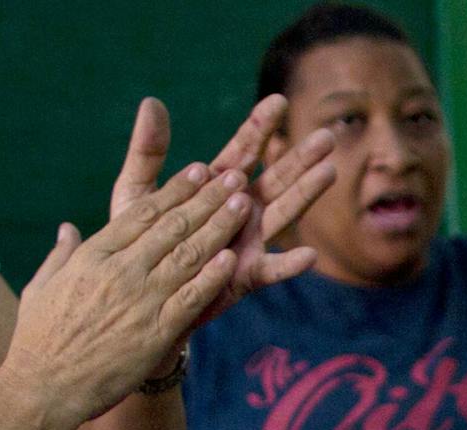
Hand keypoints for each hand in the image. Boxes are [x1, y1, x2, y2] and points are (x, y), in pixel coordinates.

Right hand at [5, 167, 251, 426]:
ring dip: (219, 228)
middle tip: (234, 178)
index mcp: (92, 255)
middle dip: (206, 200)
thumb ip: (62, 254)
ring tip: (242, 205)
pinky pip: (191, 298)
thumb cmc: (41, 337)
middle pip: (172, 227)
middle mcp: (119, 271)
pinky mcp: (156, 331)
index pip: (141, 214)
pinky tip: (233, 257)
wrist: (46, 385)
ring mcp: (140, 300)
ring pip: (187, 256)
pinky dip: (213, 277)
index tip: (198, 171)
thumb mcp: (44, 285)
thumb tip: (69, 229)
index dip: (175, 190)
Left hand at [109, 97, 337, 330]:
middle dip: (301, 158)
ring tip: (330, 174)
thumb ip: (148, 151)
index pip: (244, 150)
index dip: (261, 126)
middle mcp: (241, 212)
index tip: (279, 101)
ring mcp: (248, 242)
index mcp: (217, 187)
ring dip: (307, 195)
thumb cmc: (139, 240)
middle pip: (277, 179)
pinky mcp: (245, 275)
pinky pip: (271, 269)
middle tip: (327, 137)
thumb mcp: (138, 191)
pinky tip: (309, 256)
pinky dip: (290, 264)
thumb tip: (153, 103)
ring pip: (284, 214)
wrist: (136, 291)